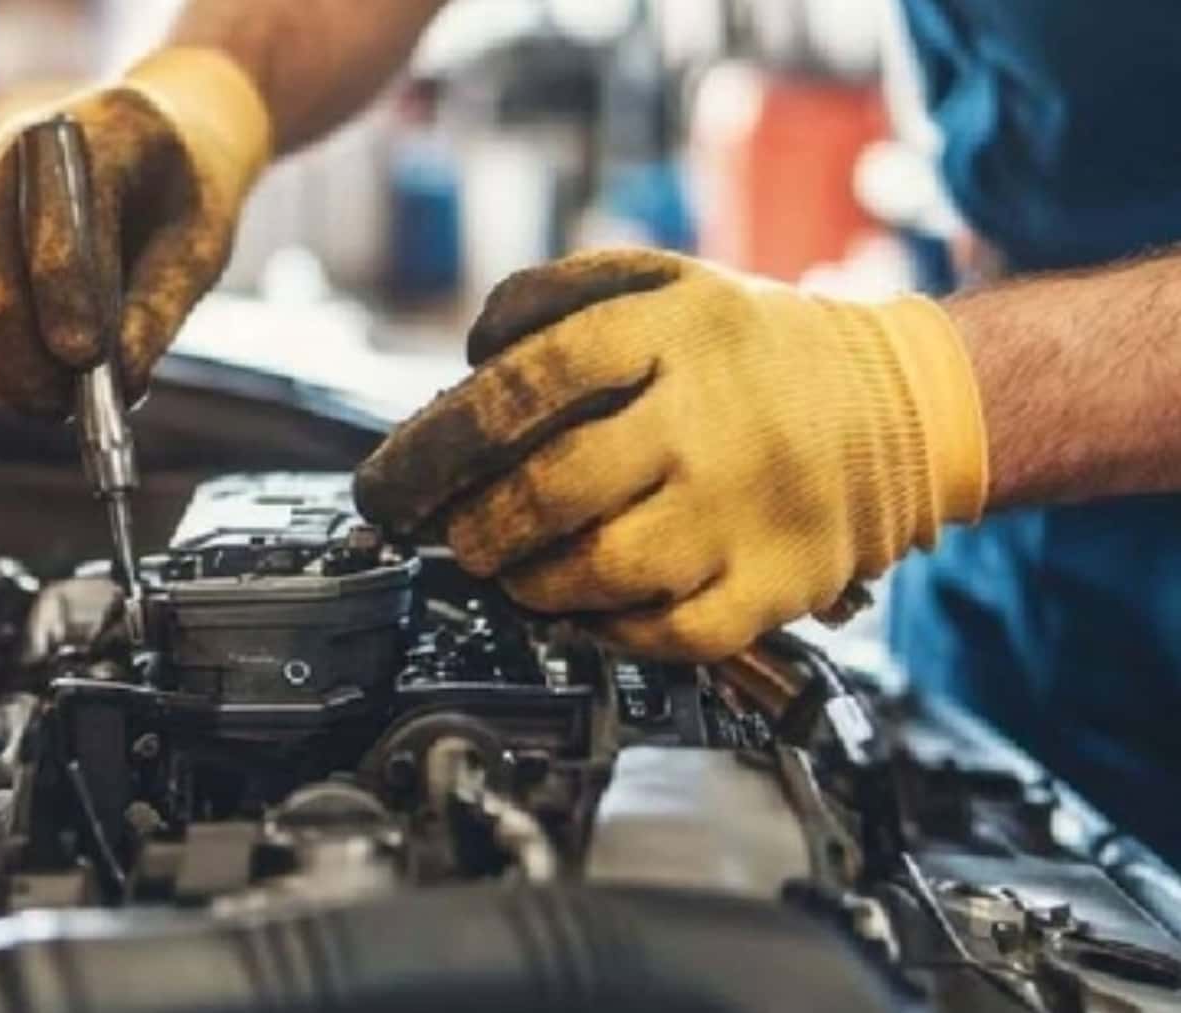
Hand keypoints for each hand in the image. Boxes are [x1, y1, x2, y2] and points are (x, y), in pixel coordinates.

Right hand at [0, 49, 270, 417]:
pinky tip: (21, 390)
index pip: (61, 214)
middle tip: (67, 404)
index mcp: (97, 129)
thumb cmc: (182, 200)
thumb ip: (160, 310)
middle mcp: (15, 150)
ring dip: (1, 362)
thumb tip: (121, 385)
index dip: (66, 289)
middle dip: (26, 345)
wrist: (152, 156)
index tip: (84, 357)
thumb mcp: (201, 248)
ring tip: (52, 404)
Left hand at [355, 249, 988, 659]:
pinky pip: (664, 633)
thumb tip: (462, 365)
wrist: (903, 406)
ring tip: (507, 569)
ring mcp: (746, 510)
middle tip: (450, 534)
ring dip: (524, 581)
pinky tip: (576, 609)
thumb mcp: (664, 281)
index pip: (526, 383)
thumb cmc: (751, 351)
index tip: (389, 481)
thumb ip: (553, 303)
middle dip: (472, 525)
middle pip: (550, 488)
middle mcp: (711, 419)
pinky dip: (600, 630)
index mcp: (676, 331)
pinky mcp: (774, 585)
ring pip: (597, 570)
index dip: (437, 441)